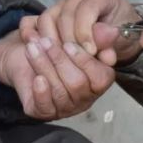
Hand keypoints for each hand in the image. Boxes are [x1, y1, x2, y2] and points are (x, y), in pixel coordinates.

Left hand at [0, 24, 114, 119]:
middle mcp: (84, 98)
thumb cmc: (57, 44)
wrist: (29, 51)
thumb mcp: (77, 35)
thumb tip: (112, 31)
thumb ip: (96, 35)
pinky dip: (41, 93)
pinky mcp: (44, 111)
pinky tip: (37, 78)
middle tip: (45, 41)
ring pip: (59, 92)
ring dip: (44, 66)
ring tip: (32, 48)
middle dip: (59, 60)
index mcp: (97, 81)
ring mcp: (65, 107)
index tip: (68, 43)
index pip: (100, 78)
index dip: (84, 60)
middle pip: (77, 84)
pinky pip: (46, 108)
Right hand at [27, 0, 141, 64]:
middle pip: (65, 16)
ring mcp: (62, 1)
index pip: (86, 9)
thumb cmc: (122, 34)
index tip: (91, 52)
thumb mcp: (122, 39)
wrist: (118, 35)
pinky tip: (48, 53)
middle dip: (70, 41)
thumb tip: (95, 51)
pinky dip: (41, 38)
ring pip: (48, 19)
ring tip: (64, 60)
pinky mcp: (51, 12)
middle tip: (77, 61)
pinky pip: (38, 23)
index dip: (85, 32)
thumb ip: (108, 42)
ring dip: (54, 42)